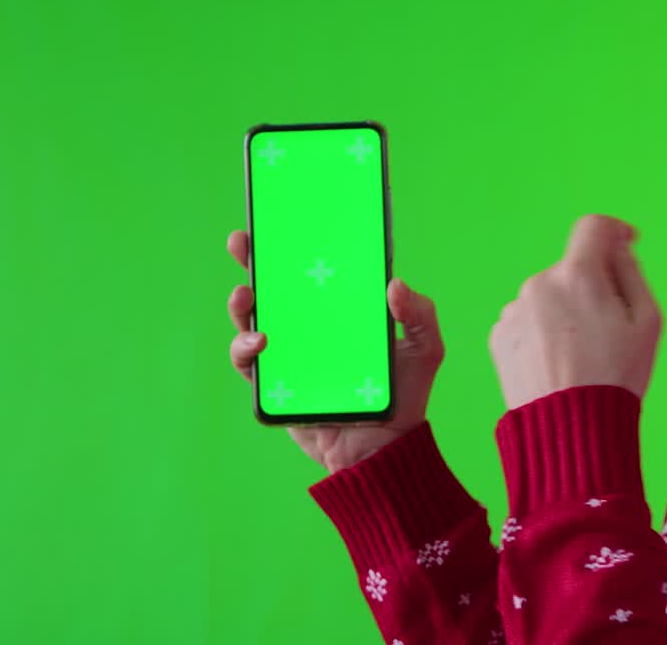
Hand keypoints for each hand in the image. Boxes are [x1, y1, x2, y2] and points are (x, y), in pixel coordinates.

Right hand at [226, 229, 444, 473]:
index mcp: (341, 310)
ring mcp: (289, 353)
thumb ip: (419, 313)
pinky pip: (247, 361)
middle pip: (274, 285)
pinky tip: (260, 342)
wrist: (383, 450)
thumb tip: (395, 282)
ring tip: (247, 294)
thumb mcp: (424, 348)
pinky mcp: (274, 383)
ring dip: (242, 303)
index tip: (282, 217)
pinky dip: (245, 348)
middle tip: (242, 240)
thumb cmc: (406, 395)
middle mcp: (310, 326)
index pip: (313, 268)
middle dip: (253, 259)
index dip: (295, 242)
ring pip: (252, 319)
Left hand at [488, 214, 661, 410]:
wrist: (570, 431)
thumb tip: (615, 250)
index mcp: (578, 275)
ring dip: (563, 313)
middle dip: (590, 288)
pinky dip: (542, 335)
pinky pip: (527, 323)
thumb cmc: (617, 377)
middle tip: (607, 330)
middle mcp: (539, 284)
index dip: (614, 232)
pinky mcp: (499, 338)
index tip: (625, 246)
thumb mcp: (647, 323)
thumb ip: (632, 273)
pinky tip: (556, 366)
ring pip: (547, 298)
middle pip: (571, 270)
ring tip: (579, 358)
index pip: (593, 227)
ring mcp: (514, 311)